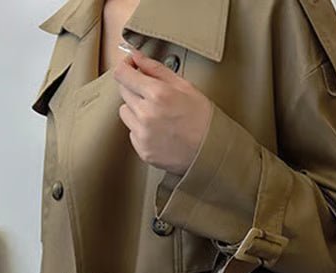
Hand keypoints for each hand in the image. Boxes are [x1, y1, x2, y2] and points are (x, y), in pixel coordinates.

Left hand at [114, 49, 212, 174]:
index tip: (131, 67)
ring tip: (158, 116)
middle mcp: (146, 115)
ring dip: (136, 110)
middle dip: (135, 89)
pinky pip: (132, 133)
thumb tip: (137, 57)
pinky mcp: (143, 150)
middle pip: (123, 92)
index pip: (123, 74)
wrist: (212, 151)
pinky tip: (160, 131)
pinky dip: (142, 130)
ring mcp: (144, 134)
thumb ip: (157, 69)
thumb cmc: (204, 119)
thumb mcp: (185, 86)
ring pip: (125, 113)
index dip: (125, 67)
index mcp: (157, 94)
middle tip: (153, 95)